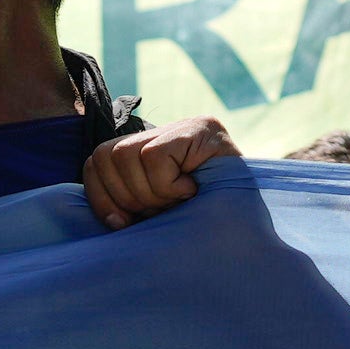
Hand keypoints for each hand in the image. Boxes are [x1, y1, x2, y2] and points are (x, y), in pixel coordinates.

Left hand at [85, 114, 235, 226]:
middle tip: (162, 211)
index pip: (96, 161)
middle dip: (128, 197)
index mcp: (144, 149)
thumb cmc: (201, 222)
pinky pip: (154, 157)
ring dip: (151, 192)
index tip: (120, 222)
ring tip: (179, 200)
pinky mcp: (200, 129)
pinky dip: (168, 185)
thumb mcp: (156, 215)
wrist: (253, 220)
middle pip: (107, 156)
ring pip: (126, 156)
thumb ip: (129, 205)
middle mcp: (162, 131)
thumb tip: (108, 219)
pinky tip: (191, 191)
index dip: (100, 195)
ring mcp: (183, 126)